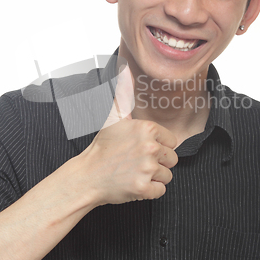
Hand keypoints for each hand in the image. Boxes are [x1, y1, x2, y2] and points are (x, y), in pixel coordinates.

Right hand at [78, 64, 177, 204]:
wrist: (87, 175)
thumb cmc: (103, 147)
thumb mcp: (114, 117)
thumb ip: (124, 93)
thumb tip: (124, 69)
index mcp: (147, 129)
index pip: (171, 141)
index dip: (157, 146)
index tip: (139, 148)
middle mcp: (149, 147)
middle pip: (172, 159)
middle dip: (157, 162)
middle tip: (136, 161)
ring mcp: (146, 169)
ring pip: (167, 175)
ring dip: (153, 177)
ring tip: (135, 172)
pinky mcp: (143, 188)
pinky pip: (161, 191)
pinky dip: (150, 191)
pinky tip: (135, 183)